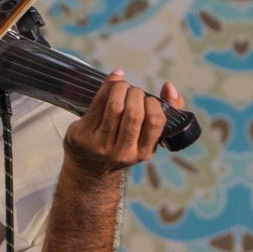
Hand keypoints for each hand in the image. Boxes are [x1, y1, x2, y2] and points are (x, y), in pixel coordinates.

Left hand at [63, 71, 184, 178]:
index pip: (155, 121)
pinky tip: (111, 84)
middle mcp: (123, 152)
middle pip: (134, 113)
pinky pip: (97, 104)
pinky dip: (106, 87)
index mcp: (143, 152)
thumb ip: (167, 111)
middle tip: (132, 90)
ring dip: (120, 88)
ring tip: (121, 86)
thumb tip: (169, 87)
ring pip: (115, 107)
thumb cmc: (124, 143)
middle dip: (135, 93)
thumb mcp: (146, 137)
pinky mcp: (83, 135)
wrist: (90, 167)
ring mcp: (101, 145)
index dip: (152, 103)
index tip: (147, 98)